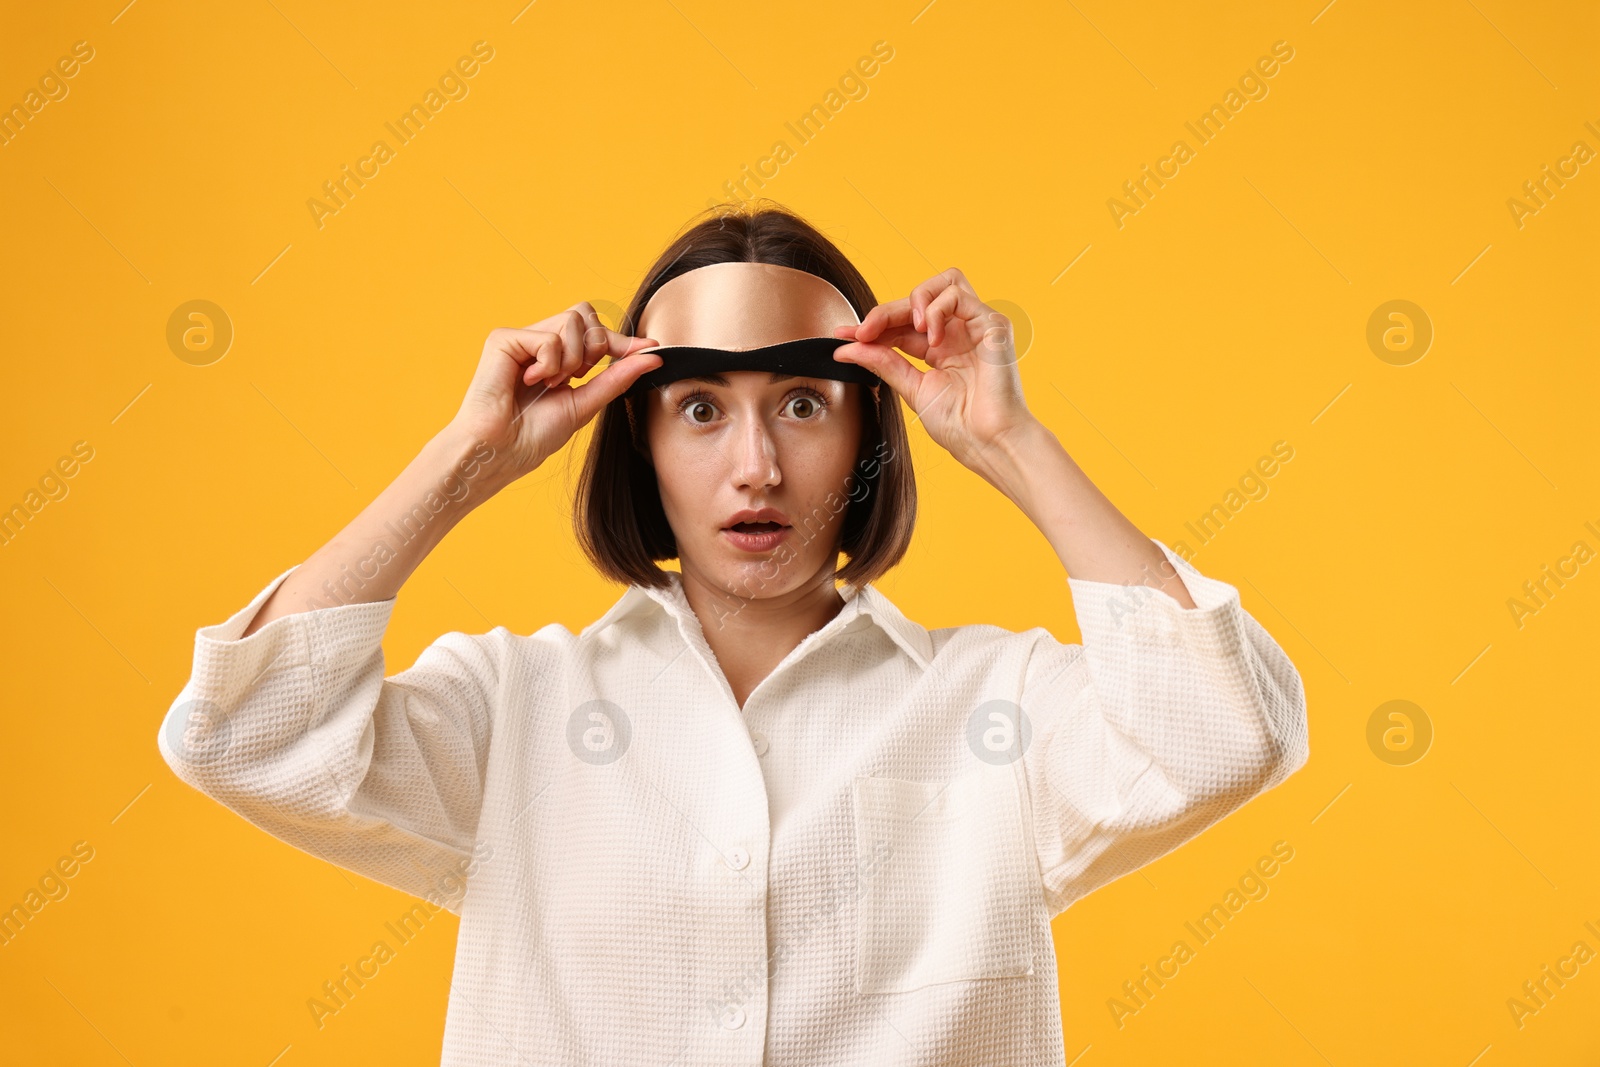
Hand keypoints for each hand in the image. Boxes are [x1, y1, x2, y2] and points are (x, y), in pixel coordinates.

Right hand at [449, 303, 661, 483]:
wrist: (502, 452)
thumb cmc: (533, 436)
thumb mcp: (585, 404)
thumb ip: (616, 378)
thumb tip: (652, 357)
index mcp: (557, 360)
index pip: (594, 333)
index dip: (621, 340)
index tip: (649, 348)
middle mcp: (539, 344)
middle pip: (585, 316)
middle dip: (595, 347)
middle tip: (578, 376)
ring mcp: (521, 339)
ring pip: (572, 320)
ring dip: (572, 359)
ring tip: (550, 384)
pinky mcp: (503, 339)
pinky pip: (549, 337)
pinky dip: (550, 364)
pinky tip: (530, 381)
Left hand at [831, 268, 1035, 477]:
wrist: (989, 443)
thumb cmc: (961, 425)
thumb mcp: (912, 389)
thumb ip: (883, 363)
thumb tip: (847, 349)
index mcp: (942, 349)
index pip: (903, 323)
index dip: (874, 325)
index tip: (844, 336)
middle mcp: (960, 333)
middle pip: (918, 300)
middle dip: (884, 312)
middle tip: (861, 332)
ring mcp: (977, 326)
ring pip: (943, 282)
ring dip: (915, 300)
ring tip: (909, 331)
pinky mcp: (993, 323)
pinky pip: (958, 294)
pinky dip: (937, 309)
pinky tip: (932, 338)